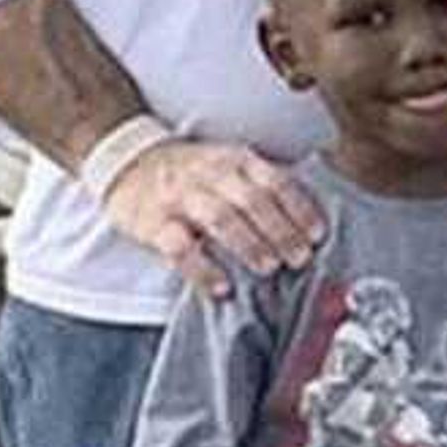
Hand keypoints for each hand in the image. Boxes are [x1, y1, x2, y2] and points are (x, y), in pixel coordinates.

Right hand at [98, 134, 324, 300]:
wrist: (128, 163)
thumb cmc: (190, 172)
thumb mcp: (227, 164)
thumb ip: (261, 185)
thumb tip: (308, 221)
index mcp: (234, 159)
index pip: (274, 180)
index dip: (299, 208)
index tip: (318, 235)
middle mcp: (209, 173)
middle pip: (252, 199)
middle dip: (281, 230)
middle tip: (300, 258)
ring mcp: (180, 197)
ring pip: (220, 217)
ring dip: (249, 244)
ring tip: (270, 267)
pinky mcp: (154, 223)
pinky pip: (179, 247)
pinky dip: (203, 269)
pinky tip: (221, 287)